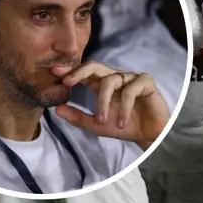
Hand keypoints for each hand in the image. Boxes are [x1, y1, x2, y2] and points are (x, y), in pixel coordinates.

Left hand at [52, 61, 168, 149]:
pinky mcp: (145, 83)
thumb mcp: (96, 125)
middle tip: (67, 82)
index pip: (84, 73)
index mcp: (102, 84)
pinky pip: (130, 90)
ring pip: (110, 81)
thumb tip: (56, 109)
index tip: (54, 72)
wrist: (148, 136)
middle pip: (94, 66)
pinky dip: (124, 107)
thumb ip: (78, 117)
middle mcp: (115, 78)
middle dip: (79, 72)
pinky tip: (122, 122)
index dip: (70, 71)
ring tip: (102, 121)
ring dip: (103, 103)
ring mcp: (130, 78)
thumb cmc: (124, 126)